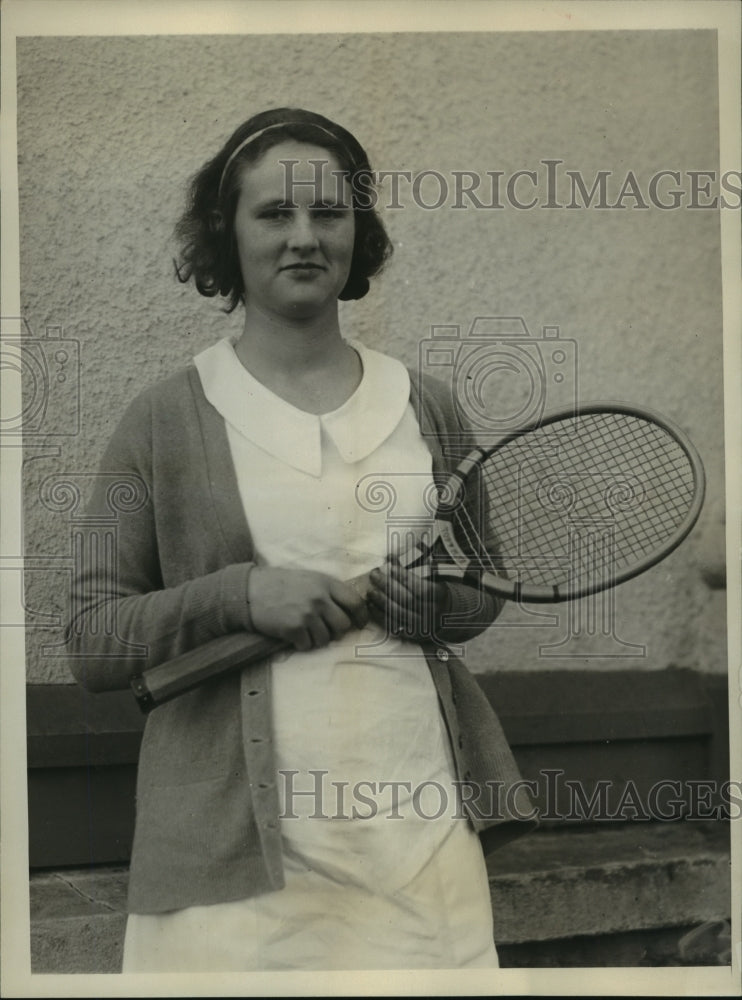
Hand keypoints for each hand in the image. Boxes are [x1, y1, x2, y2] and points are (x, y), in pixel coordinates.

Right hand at [247, 566, 367, 651]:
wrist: (249, 591)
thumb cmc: (280, 584)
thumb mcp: (309, 578)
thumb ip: (329, 591)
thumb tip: (349, 610)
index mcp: (326, 583)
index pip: (355, 602)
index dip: (361, 616)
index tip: (359, 624)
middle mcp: (319, 598)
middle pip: (343, 625)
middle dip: (336, 632)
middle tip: (324, 630)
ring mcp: (307, 614)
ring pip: (326, 639)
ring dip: (316, 639)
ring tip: (304, 631)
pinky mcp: (294, 628)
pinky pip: (307, 645)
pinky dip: (301, 644)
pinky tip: (292, 635)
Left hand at [366, 562, 450, 642]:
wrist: (443, 616)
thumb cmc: (433, 592)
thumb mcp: (429, 579)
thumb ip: (409, 569)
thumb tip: (389, 557)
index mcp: (439, 596)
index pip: (421, 587)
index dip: (405, 578)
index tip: (390, 568)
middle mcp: (431, 612)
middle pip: (407, 599)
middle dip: (388, 586)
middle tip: (374, 575)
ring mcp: (420, 625)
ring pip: (399, 613)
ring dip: (382, 601)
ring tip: (370, 591)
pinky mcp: (410, 634)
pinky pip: (393, 625)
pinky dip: (380, 615)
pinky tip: (371, 605)